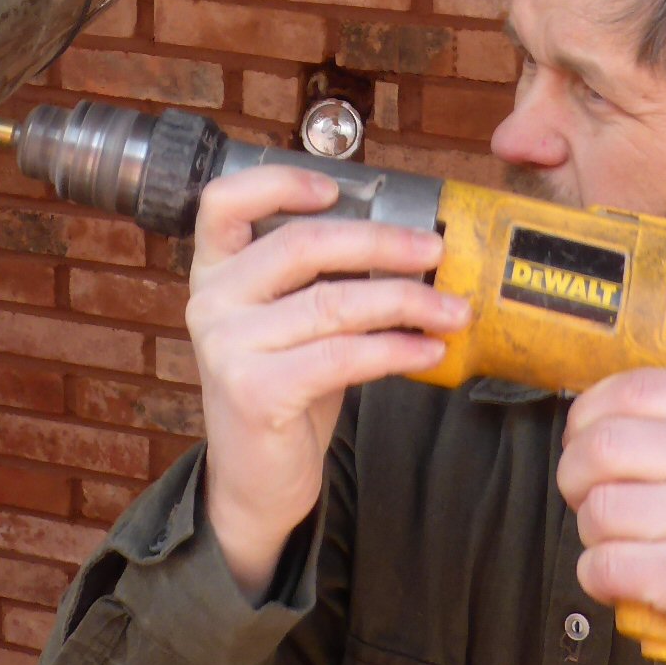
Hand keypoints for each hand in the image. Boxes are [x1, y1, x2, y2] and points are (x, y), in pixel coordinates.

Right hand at [186, 166, 464, 602]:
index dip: (278, 183)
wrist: (255, 481)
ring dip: (406, 302)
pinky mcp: (255, 391)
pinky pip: (342, 356)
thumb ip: (322, 279)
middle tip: (437, 252)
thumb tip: (410, 243)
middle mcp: (211, 300)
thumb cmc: (284, 387)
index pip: (224, 200)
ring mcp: (227, 346)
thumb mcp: (291, 322)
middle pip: (302, 244)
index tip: (337, 188)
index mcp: (216, 270)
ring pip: (332, 302)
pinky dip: (395, 350)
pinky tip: (430, 351)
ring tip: (454, 310)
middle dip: (381, 243)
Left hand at [558, 370, 665, 664]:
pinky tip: (614, 578)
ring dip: (589, 532)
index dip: (589, 411)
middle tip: (583, 494)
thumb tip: (610, 419)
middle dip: (573, 473)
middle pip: (602, 445)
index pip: (635, 387)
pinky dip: (595, 575)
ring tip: (614, 543)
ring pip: (598, 509)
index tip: (581, 434)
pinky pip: (605, 565)